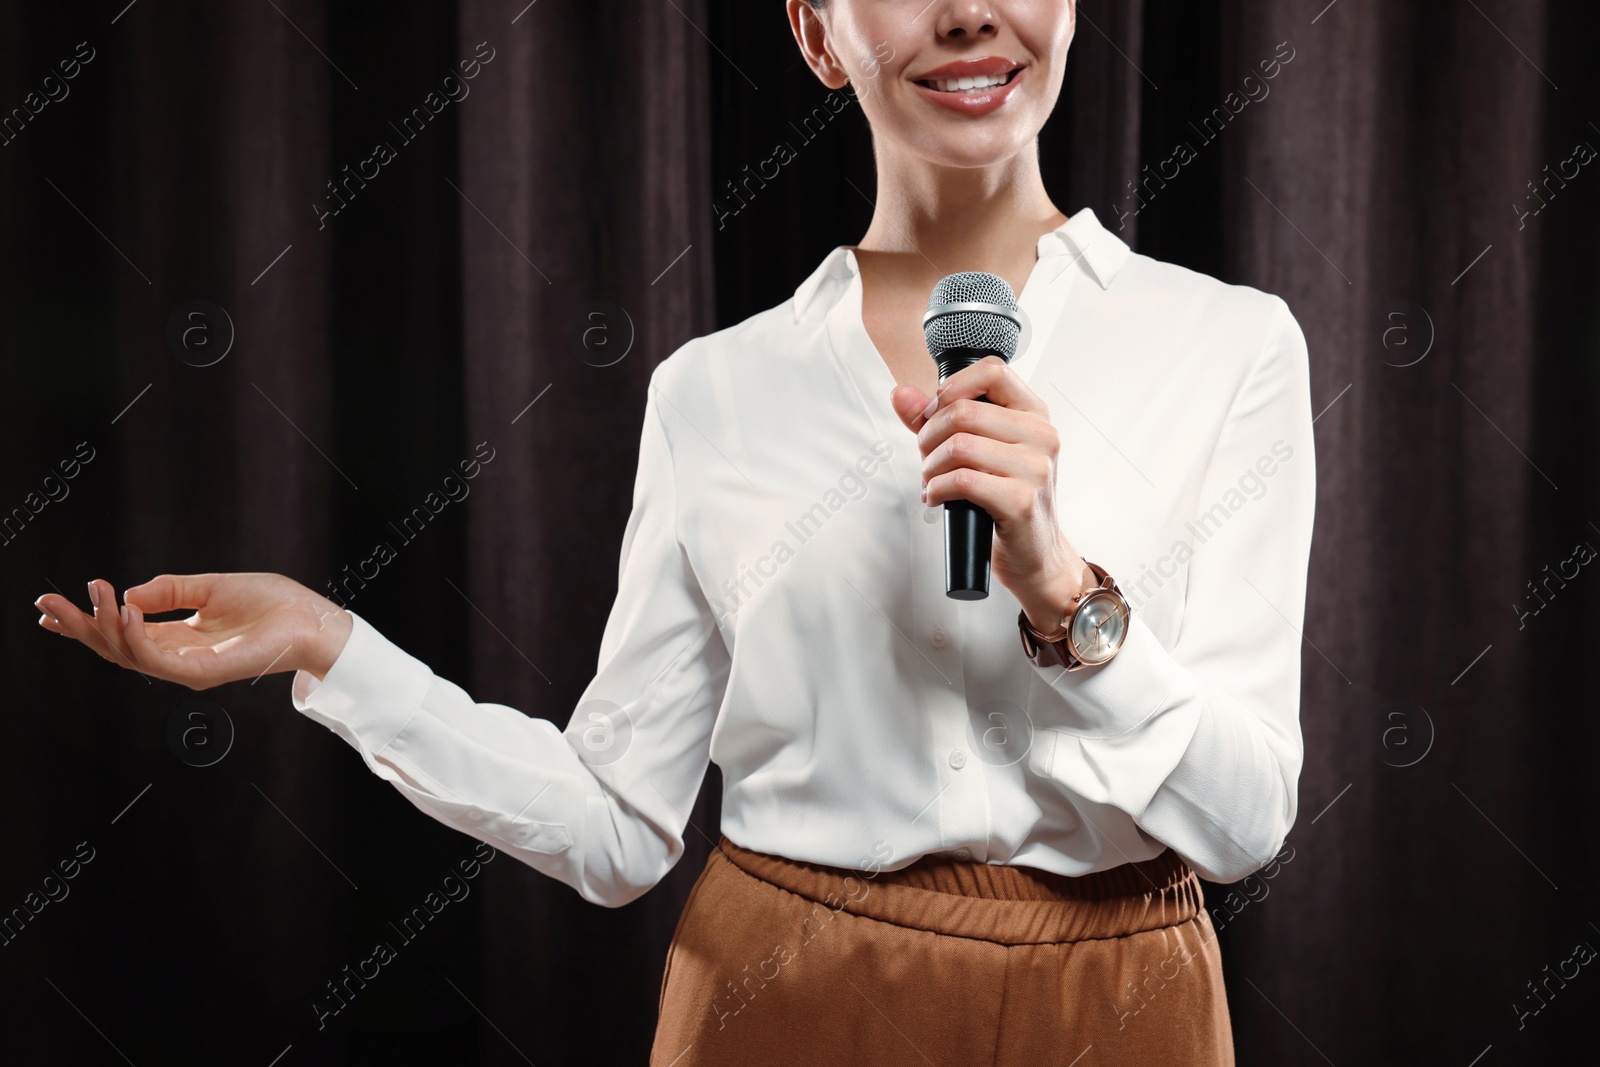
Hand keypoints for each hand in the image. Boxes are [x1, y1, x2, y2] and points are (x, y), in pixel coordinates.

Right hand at [33, 573, 352, 689]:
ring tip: (91, 597)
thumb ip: (170, 590)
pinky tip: (123, 612)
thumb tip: (127, 595)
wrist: (312, 619)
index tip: (49, 608)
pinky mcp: (203, 673)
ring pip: (129, 654)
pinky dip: (136, 637)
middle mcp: (179, 657)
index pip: (122, 633)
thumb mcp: (211, 587)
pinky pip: (158, 658)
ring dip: (103, 626)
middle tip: (46, 605)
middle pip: (115, 647)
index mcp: (179, 638)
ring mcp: (189, 668)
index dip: (86, 622)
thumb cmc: (272, 603)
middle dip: (79, 627)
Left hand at [891, 356, 1087, 632]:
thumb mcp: (976, 452)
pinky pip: (962, 480)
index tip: (935, 414)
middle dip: (929, 435)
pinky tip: (937, 497)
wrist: (1035, 554)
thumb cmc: (1006, 499)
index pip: (992, 370)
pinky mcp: (1022, 502)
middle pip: (964, 411)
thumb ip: (937, 420)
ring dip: (930, 466)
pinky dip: (938, 488)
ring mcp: (1035, 469)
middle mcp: (1042, 436)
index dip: (951, 388)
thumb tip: (901, 394)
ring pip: (959, 445)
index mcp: (1034, 414)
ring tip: (932, 480)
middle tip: (926, 458)